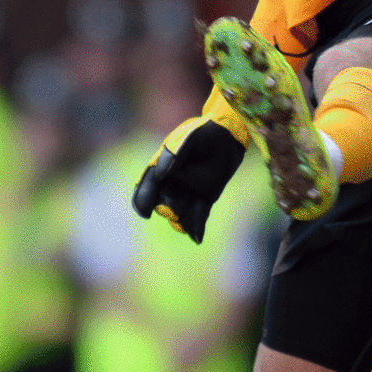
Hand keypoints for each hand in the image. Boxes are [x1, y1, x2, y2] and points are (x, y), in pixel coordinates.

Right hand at [132, 117, 245, 243]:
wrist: (228, 135)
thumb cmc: (203, 133)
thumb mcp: (187, 140)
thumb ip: (174, 154)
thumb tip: (160, 174)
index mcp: (163, 169)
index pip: (148, 187)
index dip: (143, 200)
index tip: (144, 212)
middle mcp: (173, 183)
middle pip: (163, 203)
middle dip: (167, 210)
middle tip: (175, 211)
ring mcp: (189, 192)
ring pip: (181, 213)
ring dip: (181, 222)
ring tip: (187, 227)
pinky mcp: (206, 199)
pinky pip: (198, 216)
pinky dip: (197, 227)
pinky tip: (197, 237)